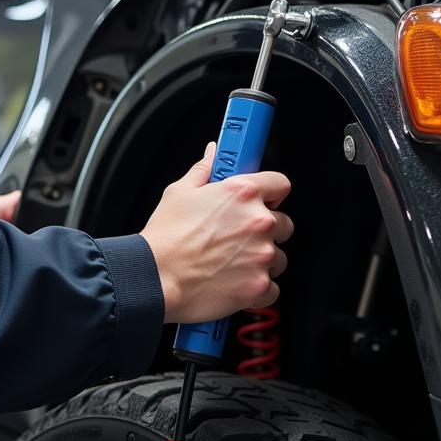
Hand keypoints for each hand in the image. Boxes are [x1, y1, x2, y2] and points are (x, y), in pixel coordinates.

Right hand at [140, 142, 293, 324]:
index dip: (271, 190)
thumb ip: (204, 170)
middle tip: (238, 234)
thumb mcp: (179, 192)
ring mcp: (263, 255)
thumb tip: (212, 154)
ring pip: (278, 256)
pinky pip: (272, 287)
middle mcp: (258, 222)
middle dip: (265, 229)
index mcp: (242, 193)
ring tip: (230, 260)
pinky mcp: (261, 286)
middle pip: (284, 222)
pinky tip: (232, 280)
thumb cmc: (166, 237)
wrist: (156, 277)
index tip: (265, 197)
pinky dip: (256, 286)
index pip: (279, 183)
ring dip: (260, 258)